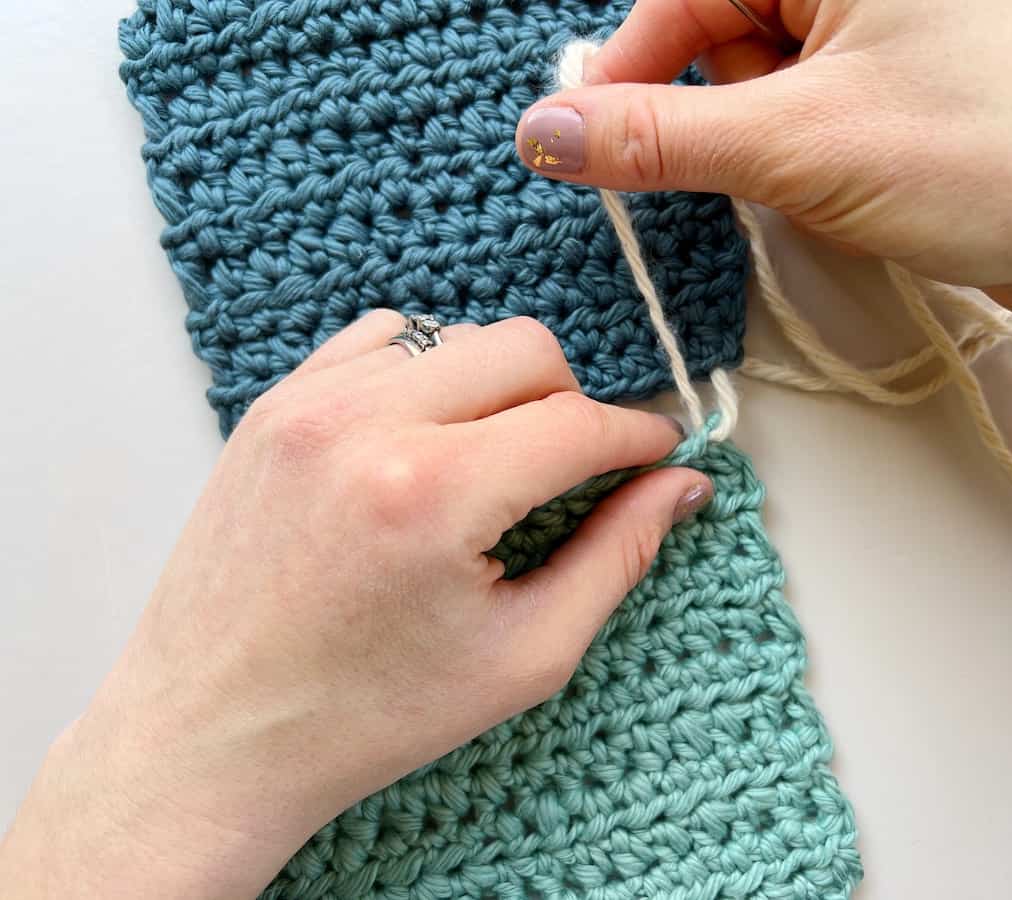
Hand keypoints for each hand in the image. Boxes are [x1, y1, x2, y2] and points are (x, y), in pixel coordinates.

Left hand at [0, 313, 710, 899]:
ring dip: (499, 387)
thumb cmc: (366, 715)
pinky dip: (426, 371)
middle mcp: (367, 425)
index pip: (579, 422)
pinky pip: (381, 339)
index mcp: (435, 494)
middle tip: (575, 468)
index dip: (640, 435)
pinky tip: (427, 434)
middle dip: (574, 403)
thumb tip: (680, 487)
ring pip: (457, 334)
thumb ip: (617, 557)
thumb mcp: (523, 656)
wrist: (214, 733)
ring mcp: (309, 404)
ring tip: (492, 461)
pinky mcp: (275, 405)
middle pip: (527, 348)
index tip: (660, 453)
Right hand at [515, 0, 1011, 350]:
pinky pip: (810, 97)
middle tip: (733, 162)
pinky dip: (799, 145)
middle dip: (710, 103)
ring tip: (821, 170)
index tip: (583, 134)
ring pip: (764, 70)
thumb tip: (548, 130)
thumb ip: (655, 137)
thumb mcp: (794, 145)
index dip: (628, 63)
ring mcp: (890, 19)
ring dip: (760, 132)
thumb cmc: (993, 155)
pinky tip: (843, 174)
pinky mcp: (906, 72)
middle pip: (721, 22)